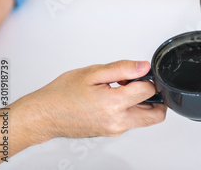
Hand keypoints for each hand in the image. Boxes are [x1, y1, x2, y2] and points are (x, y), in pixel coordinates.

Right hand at [5, 61, 165, 156]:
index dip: (147, 78)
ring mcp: (115, 130)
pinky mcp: (112, 133)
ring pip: (146, 119)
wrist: (44, 115)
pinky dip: (131, 109)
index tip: (137, 73)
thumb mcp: (92, 72)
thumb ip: (122, 68)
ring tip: (124, 90)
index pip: (149, 91)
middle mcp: (118, 122)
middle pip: (156, 114)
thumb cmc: (62, 94)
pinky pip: (132, 122)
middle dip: (155, 97)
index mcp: (114, 104)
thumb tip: (143, 67)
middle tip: (141, 84)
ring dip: (143, 104)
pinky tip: (115, 98)